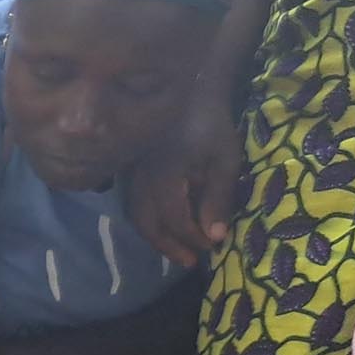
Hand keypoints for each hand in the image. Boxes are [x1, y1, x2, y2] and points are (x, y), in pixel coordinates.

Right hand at [130, 97, 244, 268]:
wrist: (189, 93)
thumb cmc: (211, 125)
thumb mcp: (224, 160)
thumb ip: (218, 198)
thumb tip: (215, 236)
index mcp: (165, 175)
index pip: (174, 218)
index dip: (192, 237)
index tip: (212, 247)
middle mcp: (141, 178)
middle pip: (147, 222)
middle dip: (169, 245)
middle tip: (189, 261)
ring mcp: (132, 174)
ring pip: (136, 214)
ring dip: (155, 236)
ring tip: (175, 248)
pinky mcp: (131, 170)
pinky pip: (133, 202)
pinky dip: (147, 219)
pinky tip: (161, 225)